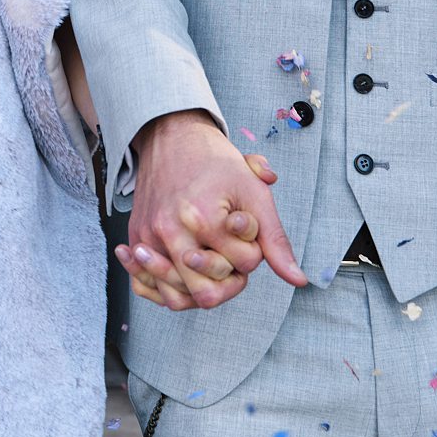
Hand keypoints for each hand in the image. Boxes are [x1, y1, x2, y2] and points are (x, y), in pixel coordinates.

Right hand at [119, 152, 283, 309]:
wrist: (171, 137)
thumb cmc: (214, 162)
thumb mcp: (253, 192)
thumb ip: (275, 240)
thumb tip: (299, 281)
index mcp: (204, 218)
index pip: (243, 265)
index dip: (253, 252)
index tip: (244, 229)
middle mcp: (171, 232)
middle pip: (207, 293)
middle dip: (228, 279)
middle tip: (229, 254)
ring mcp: (149, 237)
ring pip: (176, 299)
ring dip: (198, 289)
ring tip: (208, 265)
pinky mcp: (137, 238)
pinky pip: (146, 286)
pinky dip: (165, 289)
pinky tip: (180, 275)